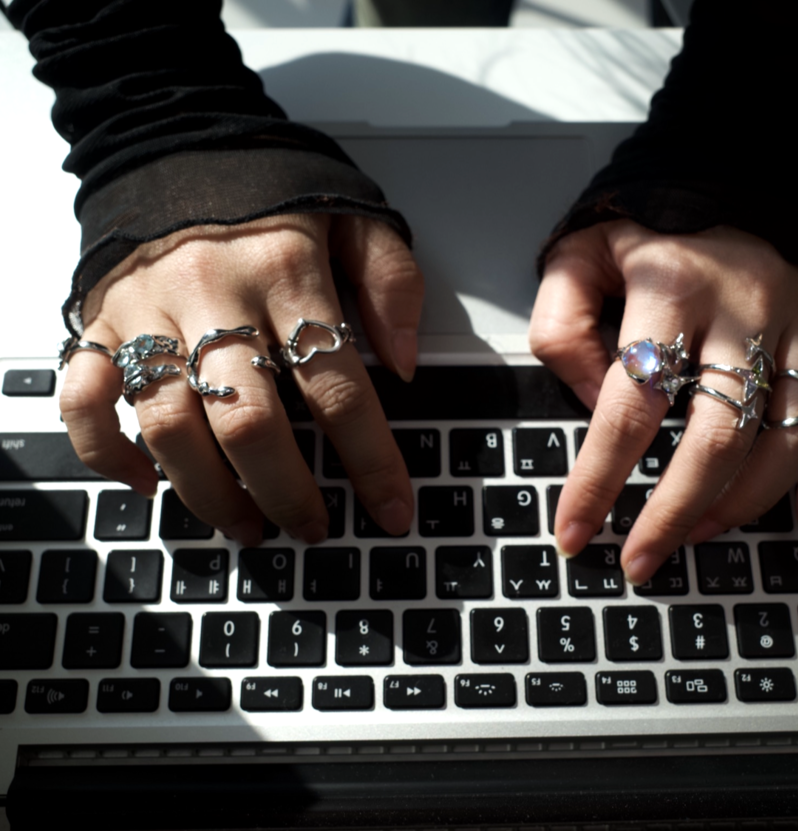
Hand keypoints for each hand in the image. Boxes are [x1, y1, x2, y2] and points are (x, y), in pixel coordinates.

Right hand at [60, 213, 422, 544]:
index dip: (371, 460)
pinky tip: (146, 485)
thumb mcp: (356, 214)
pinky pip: (84, 397)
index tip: (392, 511)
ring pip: (168, 425)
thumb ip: (392, 283)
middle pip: (249, 422)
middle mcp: (212, 296)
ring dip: (209, 492)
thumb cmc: (272, 185)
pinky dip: (107, 451)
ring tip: (248, 525)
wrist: (174, 132)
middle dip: (287, 492)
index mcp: (286, 271)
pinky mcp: (98, 318)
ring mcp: (147, 311)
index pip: (338, 387)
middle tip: (312, 528)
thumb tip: (406, 365)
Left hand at [530, 220, 797, 584]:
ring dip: (740, 505)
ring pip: (785, 439)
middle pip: (715, 440)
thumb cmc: (657, 212)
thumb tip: (585, 404)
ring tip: (699, 534)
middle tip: (642, 561)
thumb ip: (561, 327)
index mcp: (668, 289)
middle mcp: (742, 310)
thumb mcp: (579, 251)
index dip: (598, 481)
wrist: (746, 155)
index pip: (627, 408)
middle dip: (673, 516)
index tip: (576, 531)